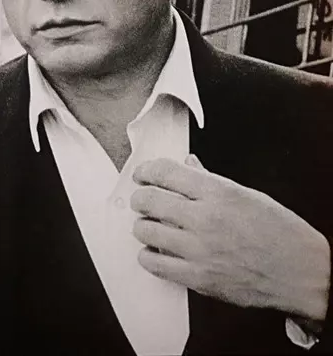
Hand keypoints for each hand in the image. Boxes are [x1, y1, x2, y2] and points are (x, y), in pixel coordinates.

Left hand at [131, 156, 330, 321]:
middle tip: (141, 200)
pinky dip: (147, 256)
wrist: (303, 273)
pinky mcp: (199, 277)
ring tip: (148, 226)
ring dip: (142, 226)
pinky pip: (155, 264)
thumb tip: (187, 165)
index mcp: (218, 193)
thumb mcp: (247, 195)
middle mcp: (205, 218)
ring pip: (146, 231)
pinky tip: (153, 252)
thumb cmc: (280, 232)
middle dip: (140, 197)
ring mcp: (200, 249)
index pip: (165, 172)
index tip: (142, 174)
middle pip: (149, 199)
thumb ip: (210, 179)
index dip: (146, 171)